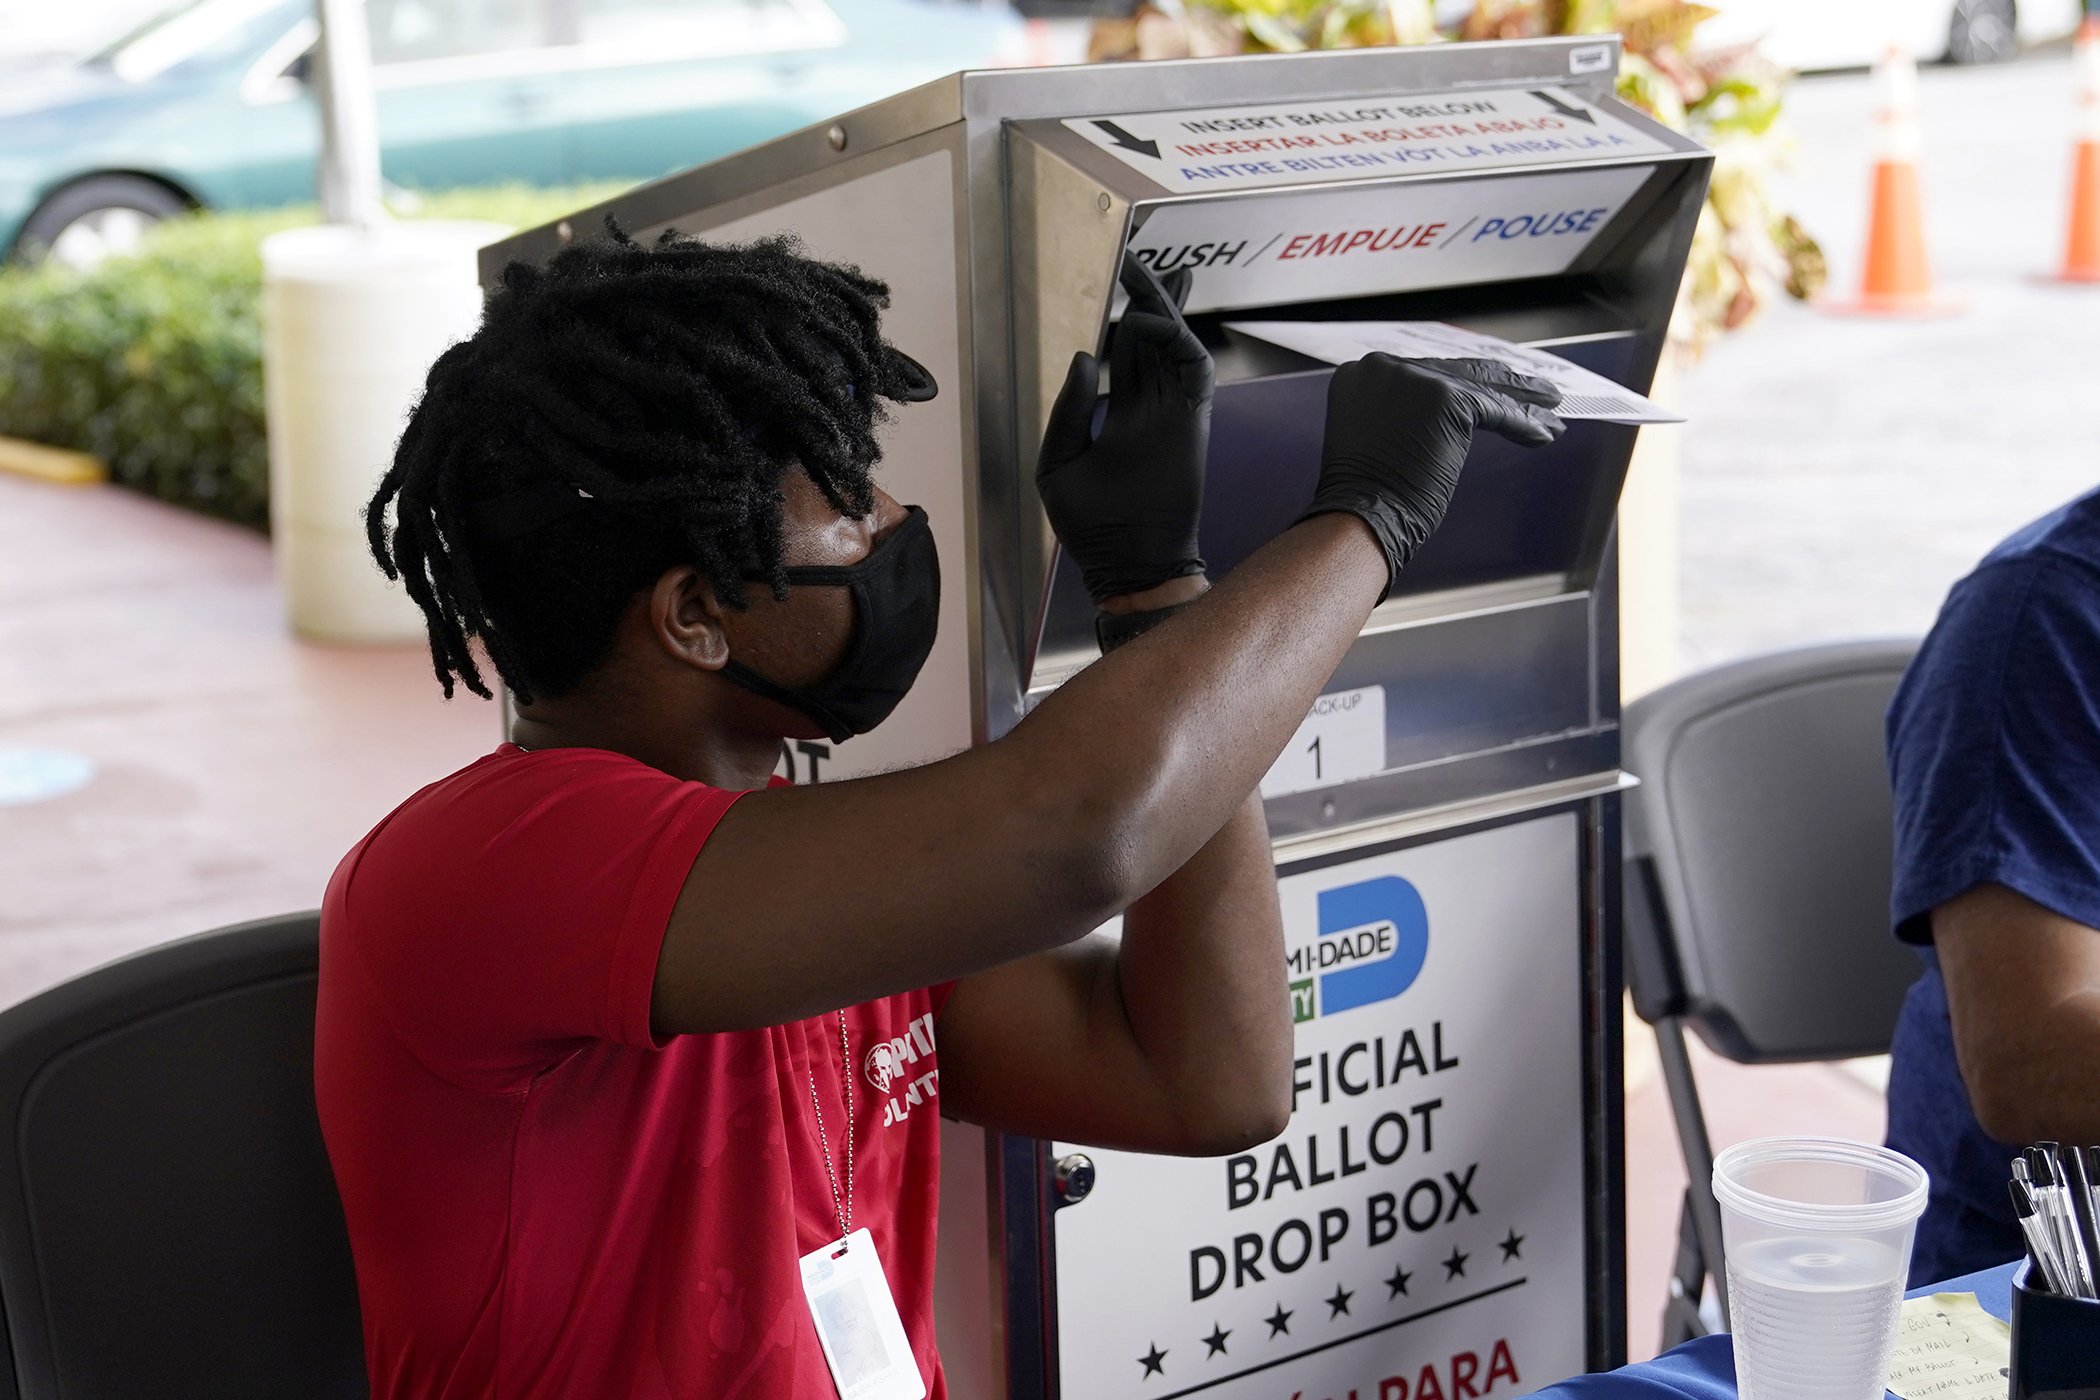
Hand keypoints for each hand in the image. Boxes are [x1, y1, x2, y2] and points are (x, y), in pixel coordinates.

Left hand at [1036, 255, 1211, 603]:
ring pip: (1177, 344)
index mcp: (1122, 417)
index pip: (1129, 357)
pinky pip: (1193, 368)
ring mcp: (1174, 413)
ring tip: (1153, 273)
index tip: (1122, 292)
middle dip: (1154, 300)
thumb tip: (1086, 357)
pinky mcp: (1191, 420)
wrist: (1128, 562)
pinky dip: (1175, 339)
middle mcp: (1152, 409)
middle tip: (1144, 263)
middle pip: (1158, 340)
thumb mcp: (1059, 463)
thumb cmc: (1091, 526)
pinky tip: (1149, 321)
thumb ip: (1069, 410)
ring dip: (1167, 308)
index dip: (1127, 323)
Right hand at [1302, 355, 1563, 599]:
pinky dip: (1522, 423)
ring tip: (1550, 408)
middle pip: (1457, 370)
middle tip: (1533, 392)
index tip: (1488, 386)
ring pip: (1482, 386)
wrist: (1359, 516)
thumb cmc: (1365, 496)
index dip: (1462, 380)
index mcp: (1361, 372)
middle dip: (1500, 382)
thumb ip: (1400, 413)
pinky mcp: (1447, 398)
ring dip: (1521, 400)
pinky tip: (1543, 433)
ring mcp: (1416, 379)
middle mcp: (1384, 367)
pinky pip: (1495, 408)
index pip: (1426, 371)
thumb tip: (1439, 415)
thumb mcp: (1375, 436)